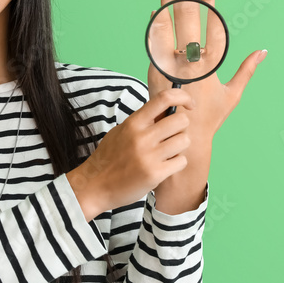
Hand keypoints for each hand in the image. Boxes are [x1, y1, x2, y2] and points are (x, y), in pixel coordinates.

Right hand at [67, 88, 194, 221]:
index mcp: (133, 123)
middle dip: (181, 128)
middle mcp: (142, 137)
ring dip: (180, 147)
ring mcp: (149, 156)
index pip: (164, 98)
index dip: (182, 97)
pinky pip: (181, 161)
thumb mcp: (121, 132)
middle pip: (181, 120)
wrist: (95, 185)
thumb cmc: (109, 158)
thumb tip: (167, 110)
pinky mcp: (155, 174)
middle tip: (173, 136)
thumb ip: (142, 121)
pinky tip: (165, 167)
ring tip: (168, 153)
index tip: (188, 105)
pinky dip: (177, 164)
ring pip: (184, 140)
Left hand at [147, 0, 265, 146]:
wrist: (184, 136)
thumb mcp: (233, 94)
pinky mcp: (157, 73)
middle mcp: (192, 63)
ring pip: (169, 30)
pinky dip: (155, 28)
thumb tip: (262, 51)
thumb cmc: (212, 117)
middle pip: (188, 22)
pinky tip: (155, 12)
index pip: (212, 25)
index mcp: (212, 65)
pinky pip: (155, 46)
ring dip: (167, 7)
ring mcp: (173, 67)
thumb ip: (246, 70)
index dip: (209, 1)